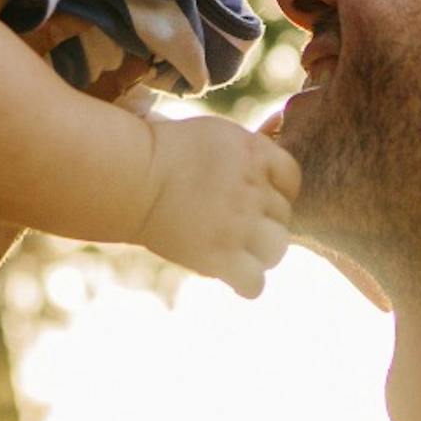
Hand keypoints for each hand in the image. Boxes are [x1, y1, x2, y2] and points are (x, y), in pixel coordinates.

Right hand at [131, 114, 299, 296]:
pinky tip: (232, 276)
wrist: (128, 175)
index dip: (275, 190)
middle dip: (262, 221)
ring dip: (260, 253)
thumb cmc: (164, 153)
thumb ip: (249, 154)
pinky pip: (255, 283)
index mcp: (254, 153)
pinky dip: (246, 284)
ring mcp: (238, 223)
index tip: (252, 197)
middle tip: (231, 223)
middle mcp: (252, 188)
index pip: (291, 179)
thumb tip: (272, 176)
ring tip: (235, 250)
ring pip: (277, 249)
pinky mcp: (219, 255)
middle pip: (283, 216)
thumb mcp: (216, 136)